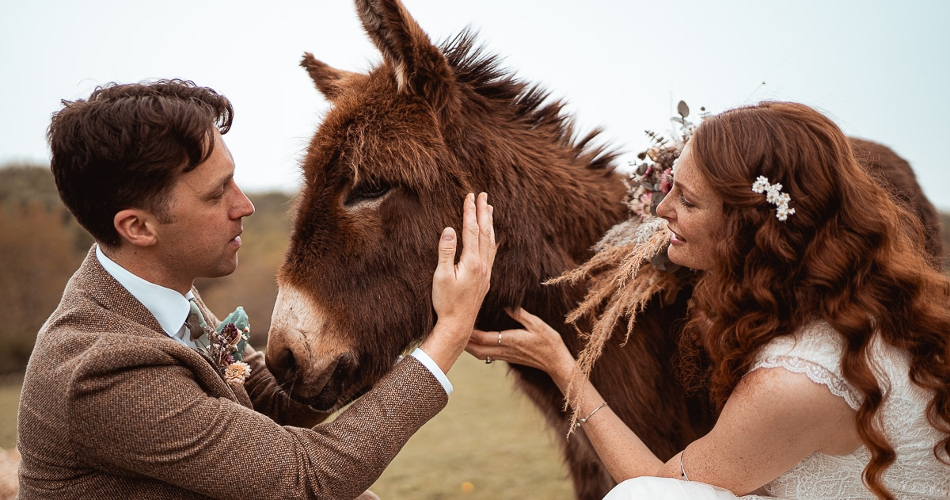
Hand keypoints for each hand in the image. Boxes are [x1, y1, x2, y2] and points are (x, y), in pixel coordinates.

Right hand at [422, 192, 495, 372]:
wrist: (458, 325)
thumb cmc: (446, 302)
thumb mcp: (441, 276)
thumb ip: (446, 252)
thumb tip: (449, 229)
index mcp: (472, 261)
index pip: (471, 230)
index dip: (470, 211)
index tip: (470, 196)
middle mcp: (483, 264)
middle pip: (485, 232)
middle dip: (484, 212)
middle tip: (484, 195)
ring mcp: (486, 272)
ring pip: (491, 241)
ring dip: (490, 224)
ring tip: (490, 209)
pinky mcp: (485, 279)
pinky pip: (493, 253)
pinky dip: (494, 240)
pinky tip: (495, 238)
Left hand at [466, 308, 575, 386]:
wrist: (556, 362)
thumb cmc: (549, 342)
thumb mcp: (536, 324)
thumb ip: (520, 314)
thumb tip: (505, 305)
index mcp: (509, 340)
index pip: (482, 338)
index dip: (469, 332)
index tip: (459, 322)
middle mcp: (504, 350)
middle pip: (476, 350)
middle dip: (463, 343)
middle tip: (451, 333)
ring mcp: (505, 356)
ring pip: (480, 354)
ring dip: (469, 347)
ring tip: (460, 337)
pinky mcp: (508, 358)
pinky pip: (487, 355)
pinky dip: (478, 349)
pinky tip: (475, 342)